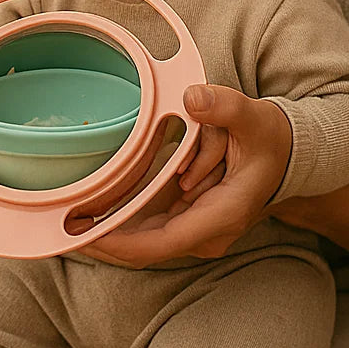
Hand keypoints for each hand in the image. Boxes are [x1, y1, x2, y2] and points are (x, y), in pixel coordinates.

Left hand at [78, 84, 292, 267]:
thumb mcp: (253, 117)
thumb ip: (225, 107)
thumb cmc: (271, 139)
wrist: (288, 153)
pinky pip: (148, 227)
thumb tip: (192, 99)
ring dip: (108, 232)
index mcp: (220, 215)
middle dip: (102, 241)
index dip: (120, 242)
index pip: (160, 243)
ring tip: (65, 220)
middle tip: (60, 228)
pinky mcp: (189, 218)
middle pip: (144, 249)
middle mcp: (206, 231)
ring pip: (143, 240)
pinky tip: (92, 210)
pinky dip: (121, 220)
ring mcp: (197, 228)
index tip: (87, 233)